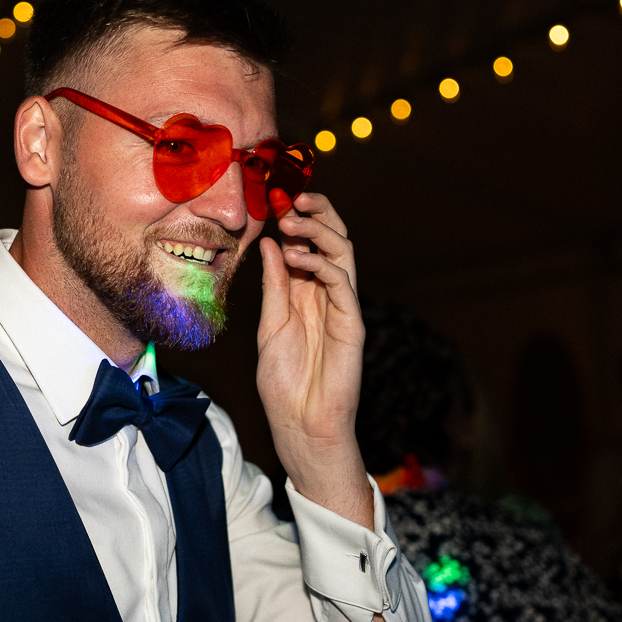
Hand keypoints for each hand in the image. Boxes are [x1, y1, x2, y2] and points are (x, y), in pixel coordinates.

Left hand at [255, 193, 370, 526]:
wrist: (300, 425)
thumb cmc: (284, 383)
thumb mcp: (269, 326)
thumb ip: (274, 286)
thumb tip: (273, 243)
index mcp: (306, 294)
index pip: (309, 245)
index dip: (297, 219)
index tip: (275, 198)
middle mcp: (327, 296)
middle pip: (333, 240)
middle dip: (316, 213)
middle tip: (292, 196)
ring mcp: (342, 308)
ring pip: (343, 254)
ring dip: (320, 231)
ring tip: (293, 220)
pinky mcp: (352, 325)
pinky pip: (343, 285)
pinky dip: (322, 265)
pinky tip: (298, 258)